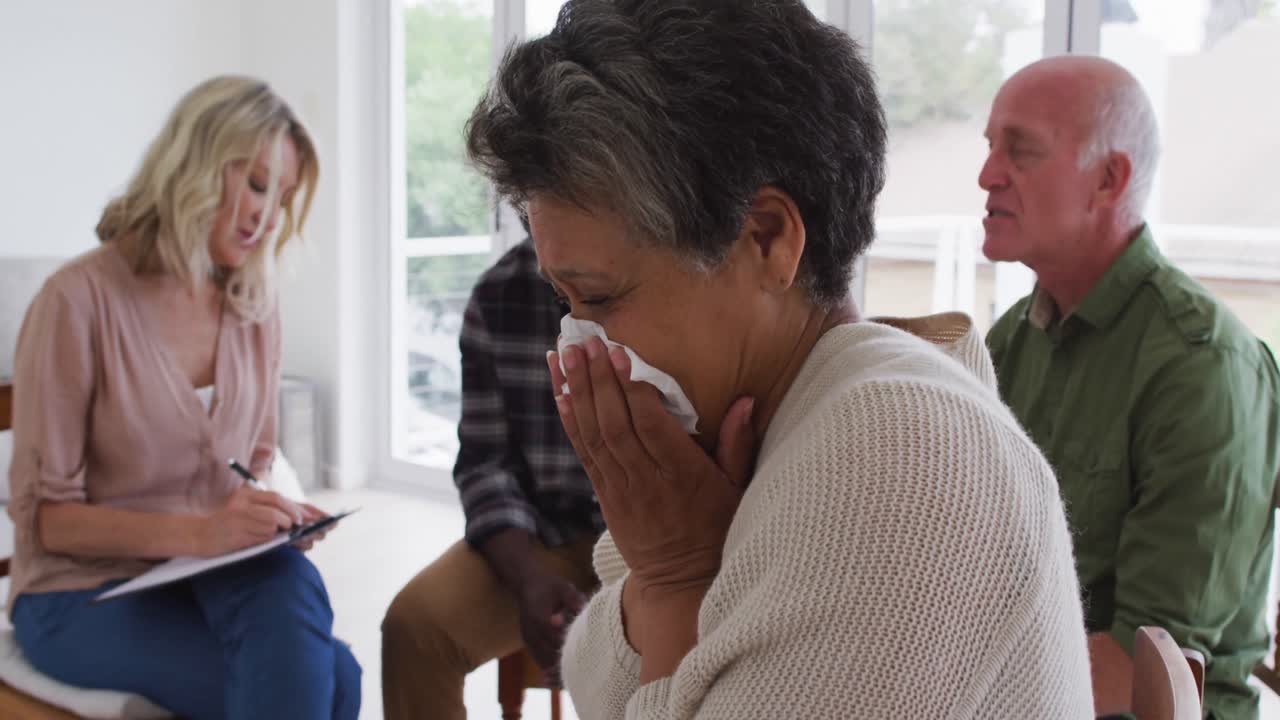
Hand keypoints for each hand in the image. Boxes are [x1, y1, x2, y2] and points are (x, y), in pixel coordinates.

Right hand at [194, 485, 323, 556]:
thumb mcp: (252, 520)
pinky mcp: (236, 525)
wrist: (200, 537)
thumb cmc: (231, 531)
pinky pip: (261, 527)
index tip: (324, 517)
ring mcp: (240, 511)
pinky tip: (278, 535)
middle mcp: (245, 498)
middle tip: (315, 525)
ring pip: (272, 514)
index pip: (282, 498)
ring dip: (288, 523)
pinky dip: (273, 531)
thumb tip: (307, 526)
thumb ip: (275, 519)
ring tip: (297, 529)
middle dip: (300, 514)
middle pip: (280, 501)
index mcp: (250, 494)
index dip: (305, 508)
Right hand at [516, 570, 586, 686]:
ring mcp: (527, 639)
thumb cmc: (549, 585)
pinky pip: (539, 659)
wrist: (527, 585)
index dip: (570, 646)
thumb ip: (574, 599)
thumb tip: (586, 610)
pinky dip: (552, 665)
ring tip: (579, 670)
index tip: (587, 651)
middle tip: (586, 665)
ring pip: (543, 661)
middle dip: (566, 660)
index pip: (555, 638)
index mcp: (538, 616)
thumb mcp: (564, 587)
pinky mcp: (528, 643)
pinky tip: (567, 668)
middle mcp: (530, 631)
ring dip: (558, 666)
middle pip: (548, 654)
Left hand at [548, 338, 757, 596]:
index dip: (633, 389)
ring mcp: (621, 488)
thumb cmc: (716, 528)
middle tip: (586, 341)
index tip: (623, 354)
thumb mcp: (737, 489)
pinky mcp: (605, 495)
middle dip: (598, 380)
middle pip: (615, 424)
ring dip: (576, 392)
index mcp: (682, 475)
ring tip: (565, 353)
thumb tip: (746, 399)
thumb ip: (738, 443)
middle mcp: (647, 480)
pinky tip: (560, 392)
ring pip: (593, 434)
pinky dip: (570, 422)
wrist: (681, 580)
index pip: (650, 425)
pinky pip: (584, 453)